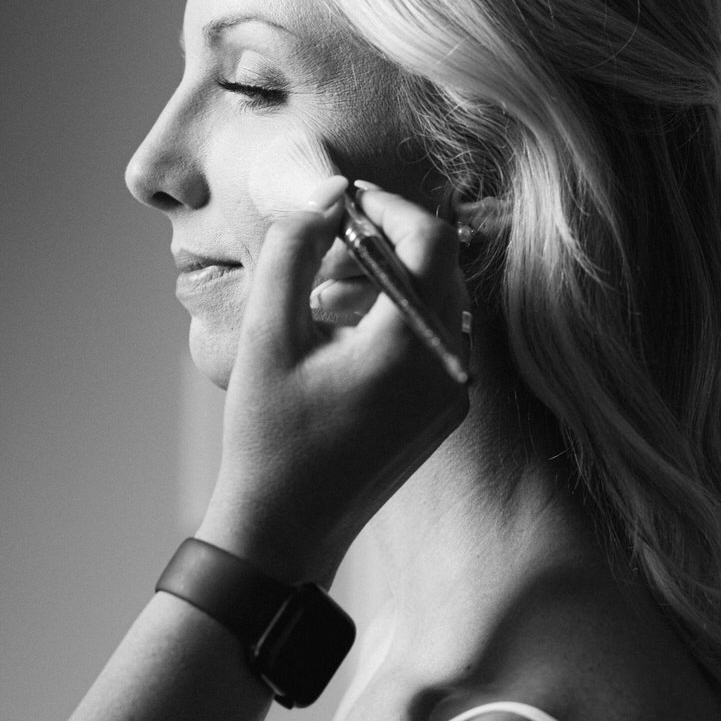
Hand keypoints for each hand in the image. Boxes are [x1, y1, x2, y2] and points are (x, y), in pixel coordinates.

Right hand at [200, 179, 471, 585]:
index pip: (428, 239)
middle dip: (391, 237)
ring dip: (395, 275)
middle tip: (333, 234)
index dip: (387, 205)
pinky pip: (439, 339)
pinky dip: (401, 315)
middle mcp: (450, 367)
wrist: (285, 529)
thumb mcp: (267, 333)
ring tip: (329, 284)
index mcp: (411, 345)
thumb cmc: (268, 435)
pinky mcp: (444, 413)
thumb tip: (327, 191)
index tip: (342, 201)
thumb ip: (294, 248)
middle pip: (442, 266)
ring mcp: (453, 394)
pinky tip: (347, 328)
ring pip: (442, 300)